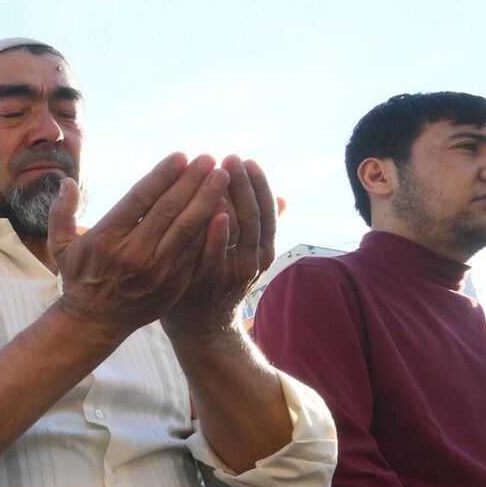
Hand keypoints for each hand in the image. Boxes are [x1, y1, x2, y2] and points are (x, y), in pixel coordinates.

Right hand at [47, 153, 230, 340]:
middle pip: (169, 209)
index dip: (162, 175)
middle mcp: (133, 253)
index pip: (140, 199)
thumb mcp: (61, 246)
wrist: (95, 322)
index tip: (180, 156)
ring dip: (208, 200)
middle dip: (191, 181)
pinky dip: (211, 229)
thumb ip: (61, 212)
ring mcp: (157, 270)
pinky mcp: (174, 283)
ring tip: (222, 177)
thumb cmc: (79, 278)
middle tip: (208, 159)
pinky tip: (224, 209)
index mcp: (107, 239)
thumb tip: (66, 182)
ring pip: (188, 228)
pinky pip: (197, 251)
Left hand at [162, 155, 279, 342]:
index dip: (259, 185)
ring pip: (240, 230)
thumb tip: (283, 199)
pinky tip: (214, 210)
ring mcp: (233, 272)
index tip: (248, 161)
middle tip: (231, 158)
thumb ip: (259, 229)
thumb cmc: (217, 284)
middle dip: (244, 184)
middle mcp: (253, 260)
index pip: (265, 211)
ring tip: (221, 172)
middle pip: (254, 215)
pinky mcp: (209, 282)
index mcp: (262, 251)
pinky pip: (216, 254)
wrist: (201, 328)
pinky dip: (218, 233)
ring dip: (233, 199)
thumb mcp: (242, 255)